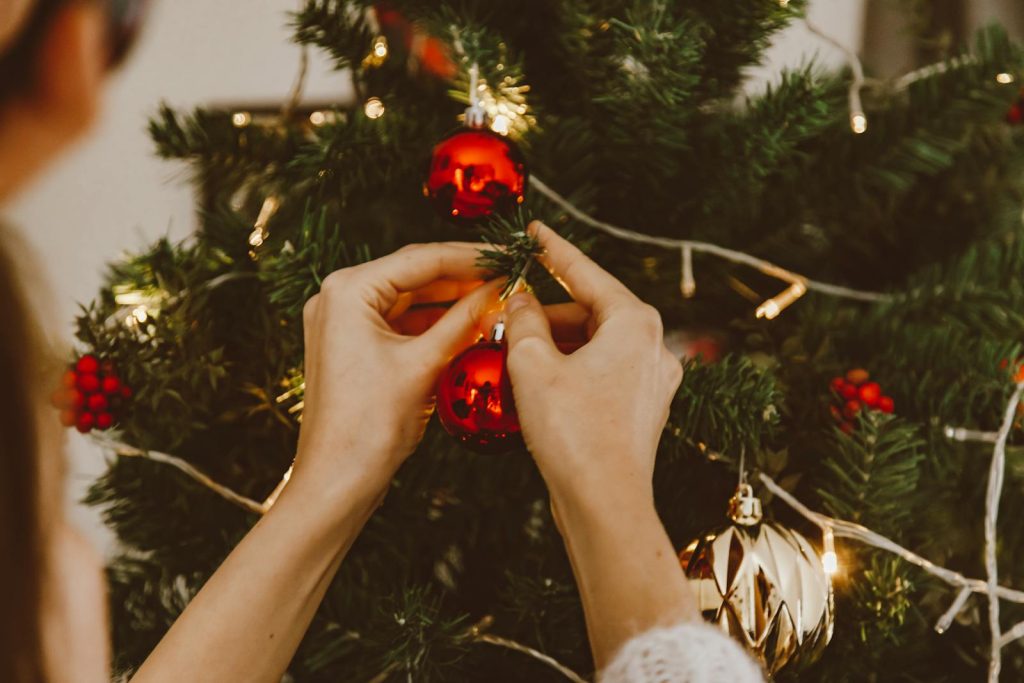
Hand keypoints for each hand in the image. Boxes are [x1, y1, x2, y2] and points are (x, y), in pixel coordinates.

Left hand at [292, 243, 500, 504]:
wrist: (337, 480)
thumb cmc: (368, 426)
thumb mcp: (425, 364)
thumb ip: (464, 320)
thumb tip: (499, 291)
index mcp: (347, 291)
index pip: (420, 259)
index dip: (471, 257)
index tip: (507, 257)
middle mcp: (338, 298)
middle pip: (414, 275)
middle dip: (462, 278)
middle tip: (507, 277)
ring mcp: (342, 323)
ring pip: (410, 300)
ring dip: (451, 302)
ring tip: (495, 301)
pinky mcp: (352, 347)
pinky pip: (400, 324)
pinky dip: (434, 324)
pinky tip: (469, 326)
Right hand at [503, 222, 682, 513]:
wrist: (605, 505)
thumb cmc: (572, 432)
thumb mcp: (532, 366)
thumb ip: (523, 320)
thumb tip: (520, 300)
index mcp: (635, 323)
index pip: (587, 272)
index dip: (554, 250)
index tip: (534, 230)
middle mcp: (653, 346)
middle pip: (591, 311)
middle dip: (547, 311)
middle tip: (506, 311)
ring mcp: (652, 380)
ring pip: (595, 344)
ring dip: (555, 344)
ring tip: (513, 351)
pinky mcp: (643, 410)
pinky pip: (601, 373)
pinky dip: (570, 369)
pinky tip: (537, 382)